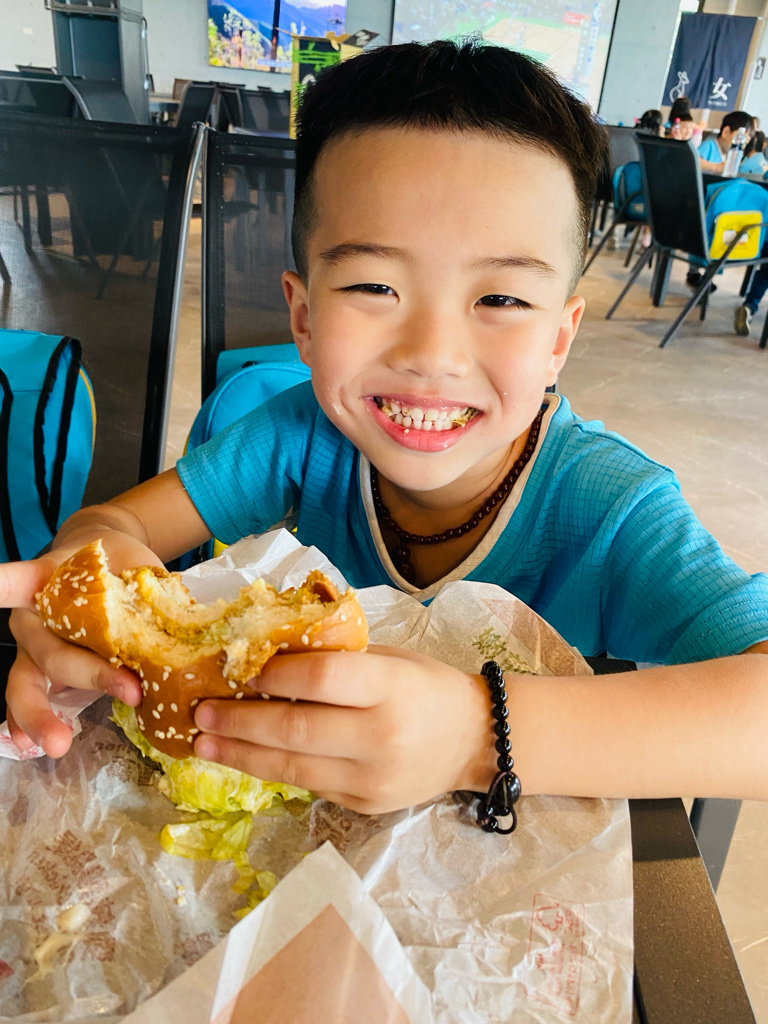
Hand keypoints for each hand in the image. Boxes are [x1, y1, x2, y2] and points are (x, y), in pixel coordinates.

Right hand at [3, 534, 161, 757]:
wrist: (105, 559)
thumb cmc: (117, 562)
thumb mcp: (135, 566)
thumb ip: (150, 592)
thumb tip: (187, 628)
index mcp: (50, 580)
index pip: (19, 580)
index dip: (2, 584)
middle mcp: (33, 615)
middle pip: (52, 649)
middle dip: (91, 674)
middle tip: (130, 691)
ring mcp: (32, 646)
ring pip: (25, 681)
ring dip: (40, 715)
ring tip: (57, 744)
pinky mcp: (40, 671)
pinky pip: (27, 697)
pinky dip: (27, 723)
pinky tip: (31, 747)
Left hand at [192, 645, 495, 814]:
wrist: (475, 739)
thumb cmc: (426, 685)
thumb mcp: (389, 658)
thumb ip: (337, 659)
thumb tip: (268, 653)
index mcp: (390, 687)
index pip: (322, 680)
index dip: (276, 675)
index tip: (240, 668)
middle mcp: (381, 735)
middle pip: (296, 730)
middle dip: (240, 722)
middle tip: (200, 712)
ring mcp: (372, 777)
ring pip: (293, 768)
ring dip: (241, 755)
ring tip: (203, 744)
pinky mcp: (364, 805)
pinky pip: (309, 785)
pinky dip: (272, 770)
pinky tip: (243, 757)